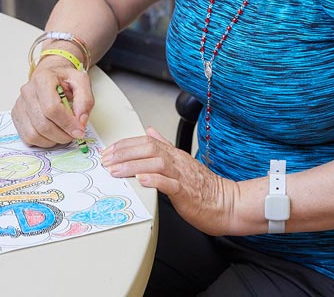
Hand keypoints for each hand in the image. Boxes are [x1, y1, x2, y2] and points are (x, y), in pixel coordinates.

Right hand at [12, 62, 93, 147]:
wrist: (52, 74)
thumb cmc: (65, 79)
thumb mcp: (81, 82)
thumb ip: (85, 100)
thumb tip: (81, 122)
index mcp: (43, 79)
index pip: (52, 108)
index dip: (67, 123)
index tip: (79, 130)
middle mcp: (28, 91)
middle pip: (43, 124)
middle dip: (62, 135)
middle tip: (74, 134)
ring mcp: (20, 104)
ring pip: (34, 134)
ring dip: (53, 140)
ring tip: (64, 133)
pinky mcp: (16, 115)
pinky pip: (27, 137)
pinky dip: (43, 141)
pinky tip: (52, 134)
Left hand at [101, 127, 239, 235]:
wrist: (226, 203)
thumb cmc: (204, 187)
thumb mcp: (181, 161)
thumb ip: (165, 145)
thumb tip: (150, 130)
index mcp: (174, 155)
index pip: (147, 141)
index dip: (125, 145)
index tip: (109, 152)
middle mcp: (177, 162)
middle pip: (148, 148)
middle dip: (124, 153)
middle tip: (107, 161)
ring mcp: (182, 176)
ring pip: (156, 163)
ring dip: (133, 166)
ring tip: (116, 171)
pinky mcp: (186, 192)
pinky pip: (169, 184)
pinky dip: (154, 180)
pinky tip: (142, 180)